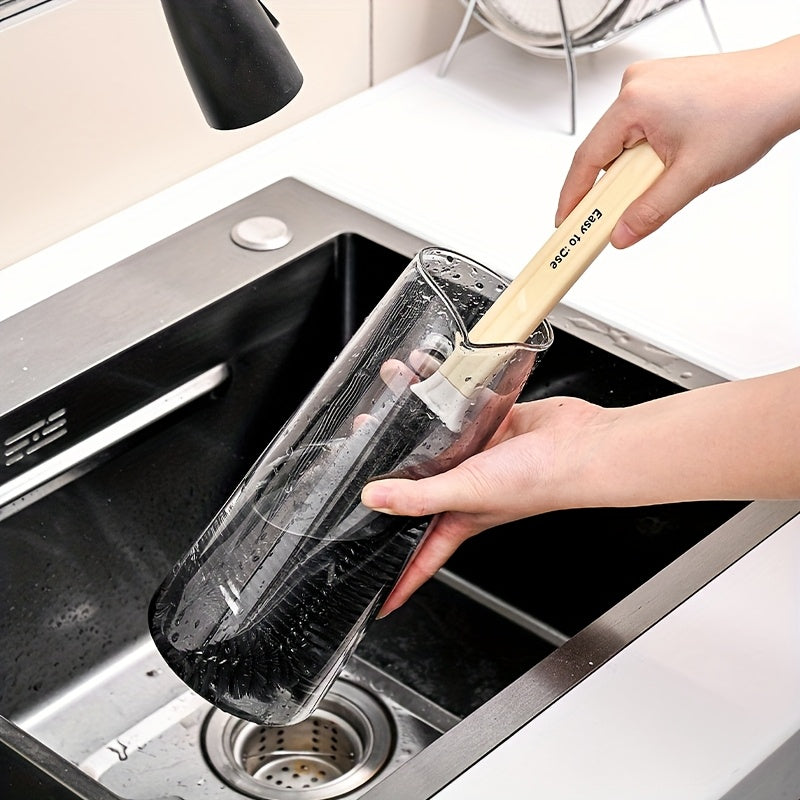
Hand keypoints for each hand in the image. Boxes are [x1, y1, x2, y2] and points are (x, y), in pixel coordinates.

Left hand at [362, 368, 799, 614]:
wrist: (580, 445)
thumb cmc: (539, 483)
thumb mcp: (467, 493)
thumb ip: (418, 497)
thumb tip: (374, 499)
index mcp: (456, 519)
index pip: (419, 558)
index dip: (398, 579)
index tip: (375, 598)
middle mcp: (463, 488)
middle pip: (413, 485)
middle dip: (384, 469)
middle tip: (356, 449)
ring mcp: (476, 455)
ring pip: (431, 437)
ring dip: (408, 415)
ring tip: (389, 393)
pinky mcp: (489, 426)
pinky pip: (456, 407)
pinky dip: (442, 390)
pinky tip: (428, 372)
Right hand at [556, 35, 799, 247]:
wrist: (784, 86)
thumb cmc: (750, 111)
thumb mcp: (694, 175)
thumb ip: (651, 211)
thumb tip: (622, 233)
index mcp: (634, 101)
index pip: (586, 160)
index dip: (572, 198)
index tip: (566, 224)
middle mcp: (635, 86)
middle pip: (602, 153)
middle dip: (611, 189)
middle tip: (617, 218)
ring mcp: (647, 85)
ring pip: (620, 145)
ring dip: (633, 172)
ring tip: (667, 178)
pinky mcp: (660, 90)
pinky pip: (636, 132)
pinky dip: (644, 156)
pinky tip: (669, 162)